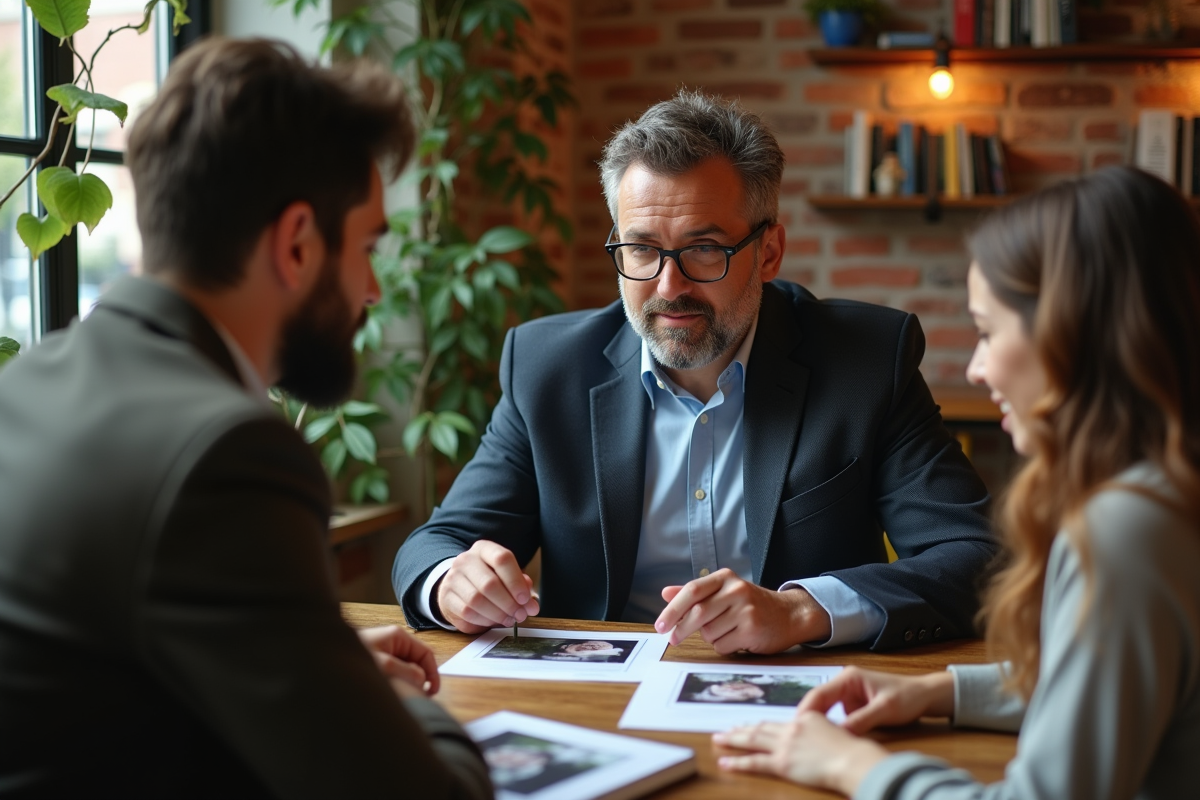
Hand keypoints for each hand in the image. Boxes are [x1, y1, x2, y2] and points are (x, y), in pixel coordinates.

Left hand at [357, 625, 439, 696]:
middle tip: (419, 699)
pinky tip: (393, 694)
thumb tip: (422, 680)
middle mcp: (393, 642)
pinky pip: (395, 673)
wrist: (324, 661)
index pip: (426, 654)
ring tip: (404, 698)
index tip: (433, 692)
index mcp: (398, 636)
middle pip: (417, 662)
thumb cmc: (352, 661)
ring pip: (406, 669)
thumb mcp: (384, 666)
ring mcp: (385, 652)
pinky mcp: (377, 662)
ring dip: (408, 684)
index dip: (433, 673)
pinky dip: (398, 684)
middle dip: (420, 680)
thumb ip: (406, 672)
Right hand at [436, 540, 539, 633]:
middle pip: (490, 583)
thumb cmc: (488, 579)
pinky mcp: (446, 597)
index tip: (525, 599)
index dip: (516, 581)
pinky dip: (484, 620)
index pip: (502, 559)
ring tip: (509, 619)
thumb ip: (521, 586)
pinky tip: (493, 620)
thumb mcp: (505, 575)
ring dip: (498, 614)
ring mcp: (453, 578)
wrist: (458, 584)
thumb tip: (531, 605)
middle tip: (520, 614)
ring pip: (477, 600)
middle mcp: (466, 560)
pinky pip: (467, 612)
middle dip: (509, 603)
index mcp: (484, 549)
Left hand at [653, 569, 831, 653]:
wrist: (789, 615)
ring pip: (709, 632)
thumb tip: (665, 593)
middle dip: (681, 629)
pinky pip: (722, 645)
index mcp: (725, 578)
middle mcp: (736, 590)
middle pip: (697, 613)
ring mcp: (746, 609)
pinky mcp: (752, 629)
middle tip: (672, 639)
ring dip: (709, 637)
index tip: (660, 626)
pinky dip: (722, 646)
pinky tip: (736, 639)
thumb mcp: (724, 592)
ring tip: (725, 631)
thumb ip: (695, 593)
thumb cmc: (751, 605)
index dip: (672, 609)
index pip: (692, 590)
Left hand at [713, 713, 887, 795]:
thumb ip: (820, 731)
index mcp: (806, 718)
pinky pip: (754, 762)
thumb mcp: (835, 732)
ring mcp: (785, 745)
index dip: (763, 724)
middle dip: (742, 729)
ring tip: (719, 739)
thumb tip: (813, 738)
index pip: (779, 722)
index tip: (751, 725)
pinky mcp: (782, 763)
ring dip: (733, 739)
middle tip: (727, 730)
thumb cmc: (851, 750)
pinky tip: (726, 761)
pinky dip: (737, 762)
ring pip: (752, 740)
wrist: (852, 760)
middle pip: (761, 728)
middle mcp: (792, 728)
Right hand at [797, 666, 954, 734]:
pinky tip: (833, 738)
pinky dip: (835, 727)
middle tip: (802, 736)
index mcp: (849, 677)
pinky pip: (838, 717)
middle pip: (819, 702)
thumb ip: (861, 721)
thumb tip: (838, 734)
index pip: (819, 693)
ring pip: (827, 711)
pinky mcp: (855, 706)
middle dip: (811, 718)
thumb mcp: (884, 710)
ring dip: (823, 724)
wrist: (926, 697)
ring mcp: (849, 696)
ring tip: (816, 739)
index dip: (806, 711)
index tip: (798, 727)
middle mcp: (845, 684)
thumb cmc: (908, 696)